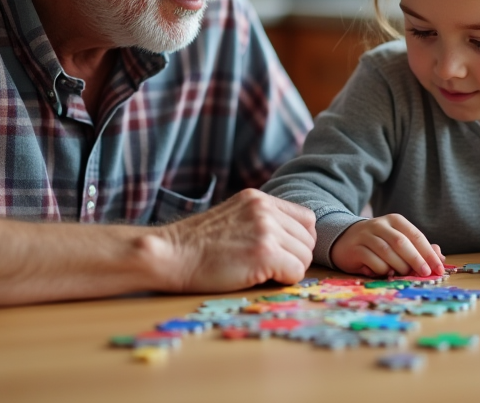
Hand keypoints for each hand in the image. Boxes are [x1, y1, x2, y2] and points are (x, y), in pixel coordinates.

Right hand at [156, 189, 315, 292]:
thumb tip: (293, 242)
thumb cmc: (197, 245)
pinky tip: (259, 279)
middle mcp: (265, 209)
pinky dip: (283, 281)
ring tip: (261, 272)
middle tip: (270, 267)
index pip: (306, 219)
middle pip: (308, 240)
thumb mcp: (233, 217)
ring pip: (304, 257)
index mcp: (259, 199)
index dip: (298, 240)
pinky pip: (295, 273)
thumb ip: (261, 220)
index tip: (282, 252)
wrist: (170, 254)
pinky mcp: (264, 253)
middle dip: (294, 257)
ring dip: (288, 270)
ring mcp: (265, 230)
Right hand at [329, 214, 444, 277]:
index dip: (428, 253)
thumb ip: (418, 248)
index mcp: (395, 221)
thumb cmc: (378, 242)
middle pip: (401, 242)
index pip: (416, 235)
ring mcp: (365, 235)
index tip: (438, 268)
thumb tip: (439, 256)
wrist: (345, 239)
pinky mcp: (355, 248)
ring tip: (403, 274)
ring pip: (387, 251)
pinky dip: (382, 269)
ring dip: (399, 266)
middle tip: (425, 273)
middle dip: (416, 259)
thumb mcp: (398, 241)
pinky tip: (385, 272)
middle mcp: (380, 224)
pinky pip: (372, 261)